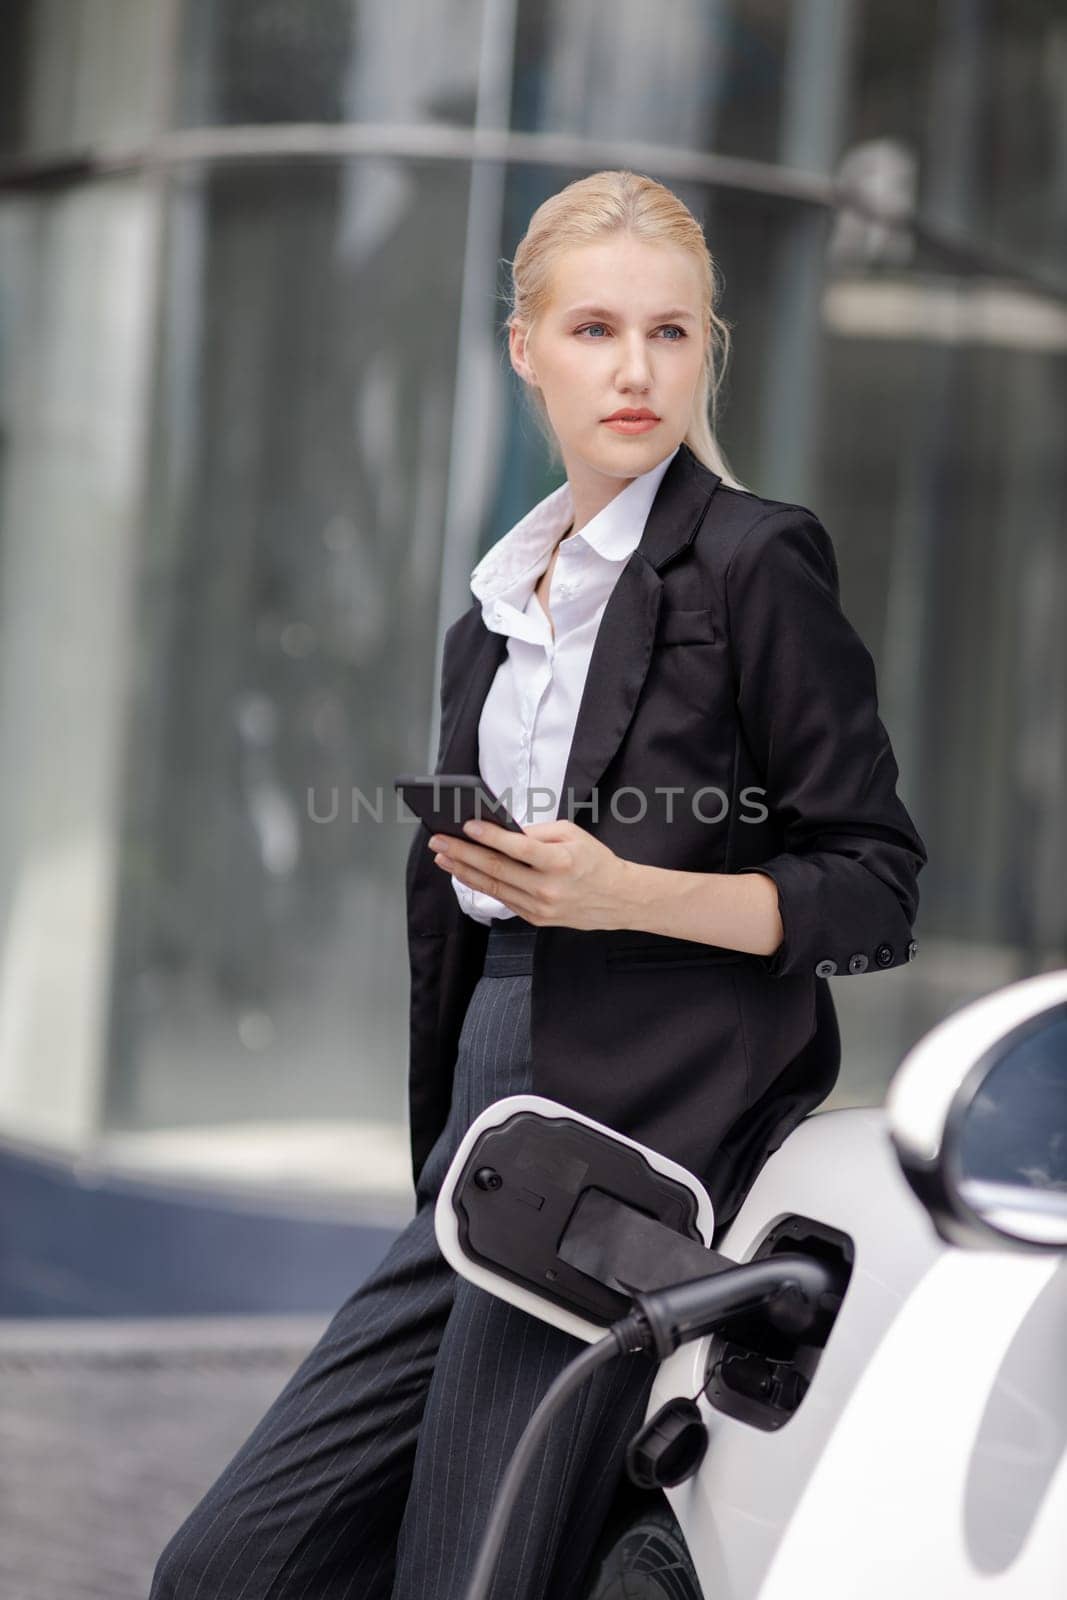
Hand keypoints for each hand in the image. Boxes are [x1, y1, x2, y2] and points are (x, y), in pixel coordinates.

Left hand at [426, 818, 638, 929]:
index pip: (517, 848)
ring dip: (463, 871)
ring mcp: (540, 907)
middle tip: (439, 841)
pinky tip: (464, 872)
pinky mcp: (535, 919)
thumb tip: (501, 831)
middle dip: (462, 853)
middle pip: (496, 869)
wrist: (618, 899)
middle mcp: (548, 888)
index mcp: (560, 861)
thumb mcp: (572, 834)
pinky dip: (480, 885)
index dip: (488, 836)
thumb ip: (536, 833)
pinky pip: (502, 899)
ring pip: (493, 887)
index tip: (465, 825)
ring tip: (443, 856)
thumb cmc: (595, 861)